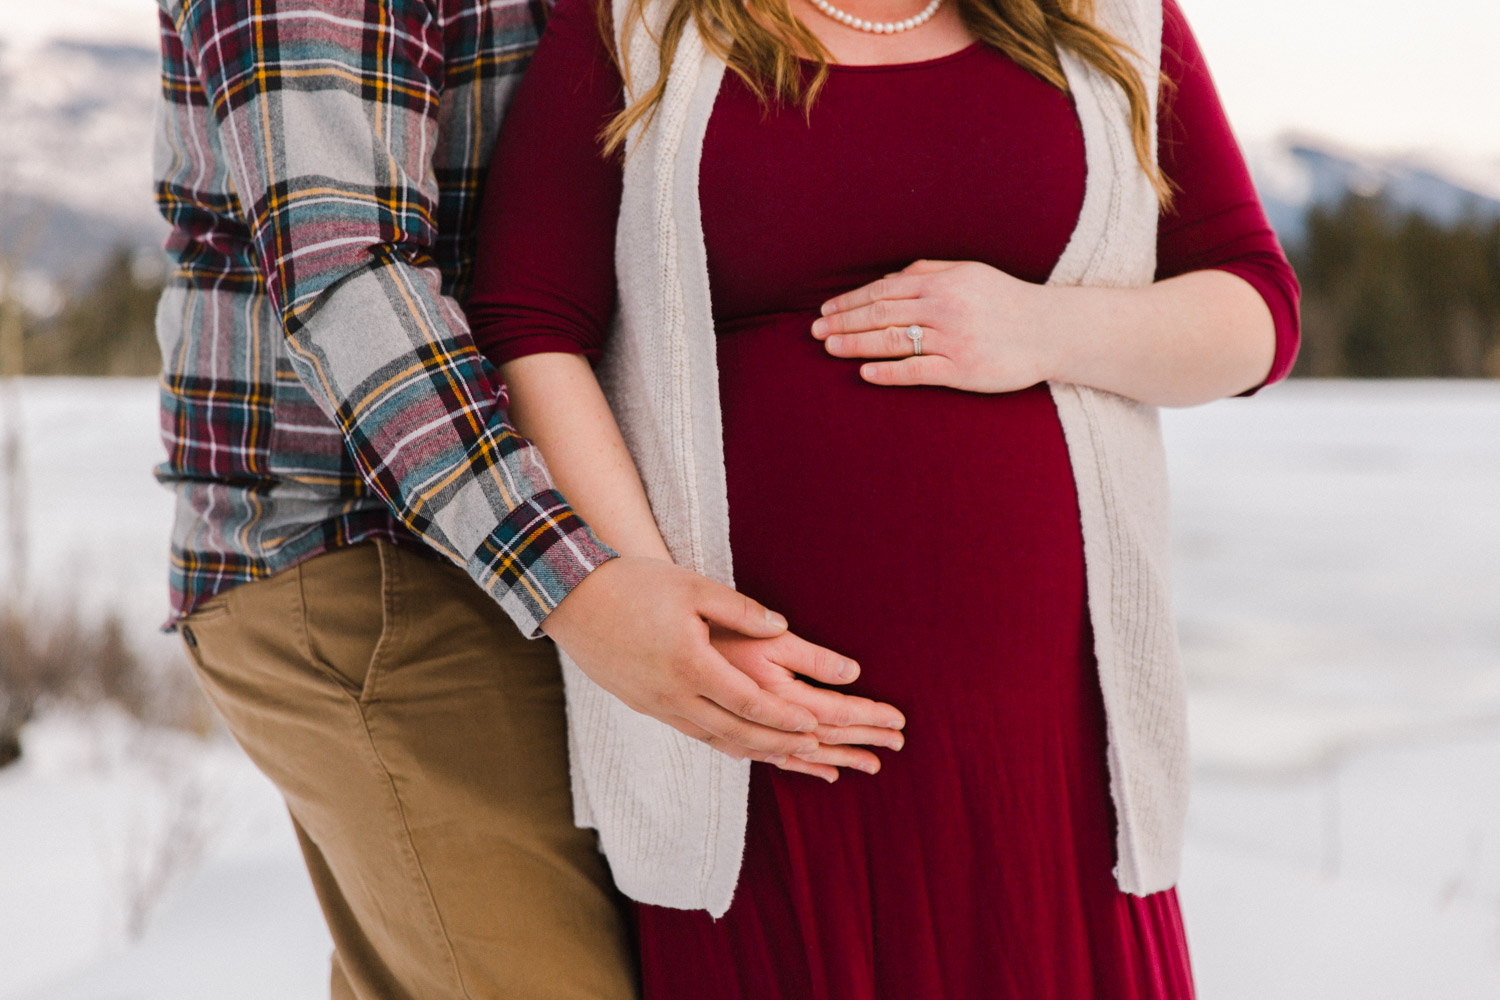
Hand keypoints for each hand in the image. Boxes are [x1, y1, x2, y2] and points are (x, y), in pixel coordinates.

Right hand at [542, 556, 903, 770]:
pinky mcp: (640, 704)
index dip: (785, 720)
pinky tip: (734, 742)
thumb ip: (742, 609)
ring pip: (711, 738)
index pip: (750, 704)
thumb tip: (782, 625)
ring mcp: (654, 704)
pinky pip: (689, 731)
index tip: (815, 727)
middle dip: (777, 744)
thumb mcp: (694, 587)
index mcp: (692, 666)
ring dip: (750, 748)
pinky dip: (719, 741)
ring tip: (782, 754)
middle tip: (812, 751)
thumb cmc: (636, 584)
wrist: (572, 598)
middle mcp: (673, 695)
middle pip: (736, 732)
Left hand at [811, 259, 1061, 392]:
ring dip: (856, 344)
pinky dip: (889, 371)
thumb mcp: (968, 273)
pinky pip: (918, 370)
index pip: (883, 291)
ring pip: (893, 340)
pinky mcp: (963, 369)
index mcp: (942, 282)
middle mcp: (944, 308)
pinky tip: (865, 373)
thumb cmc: (1005, 300)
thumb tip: (887, 280)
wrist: (1050, 329)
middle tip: (814, 333)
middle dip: (843, 323)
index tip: (825, 312)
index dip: (850, 302)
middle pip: (881, 315)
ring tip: (829, 348)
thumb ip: (928, 272)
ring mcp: (953, 339)